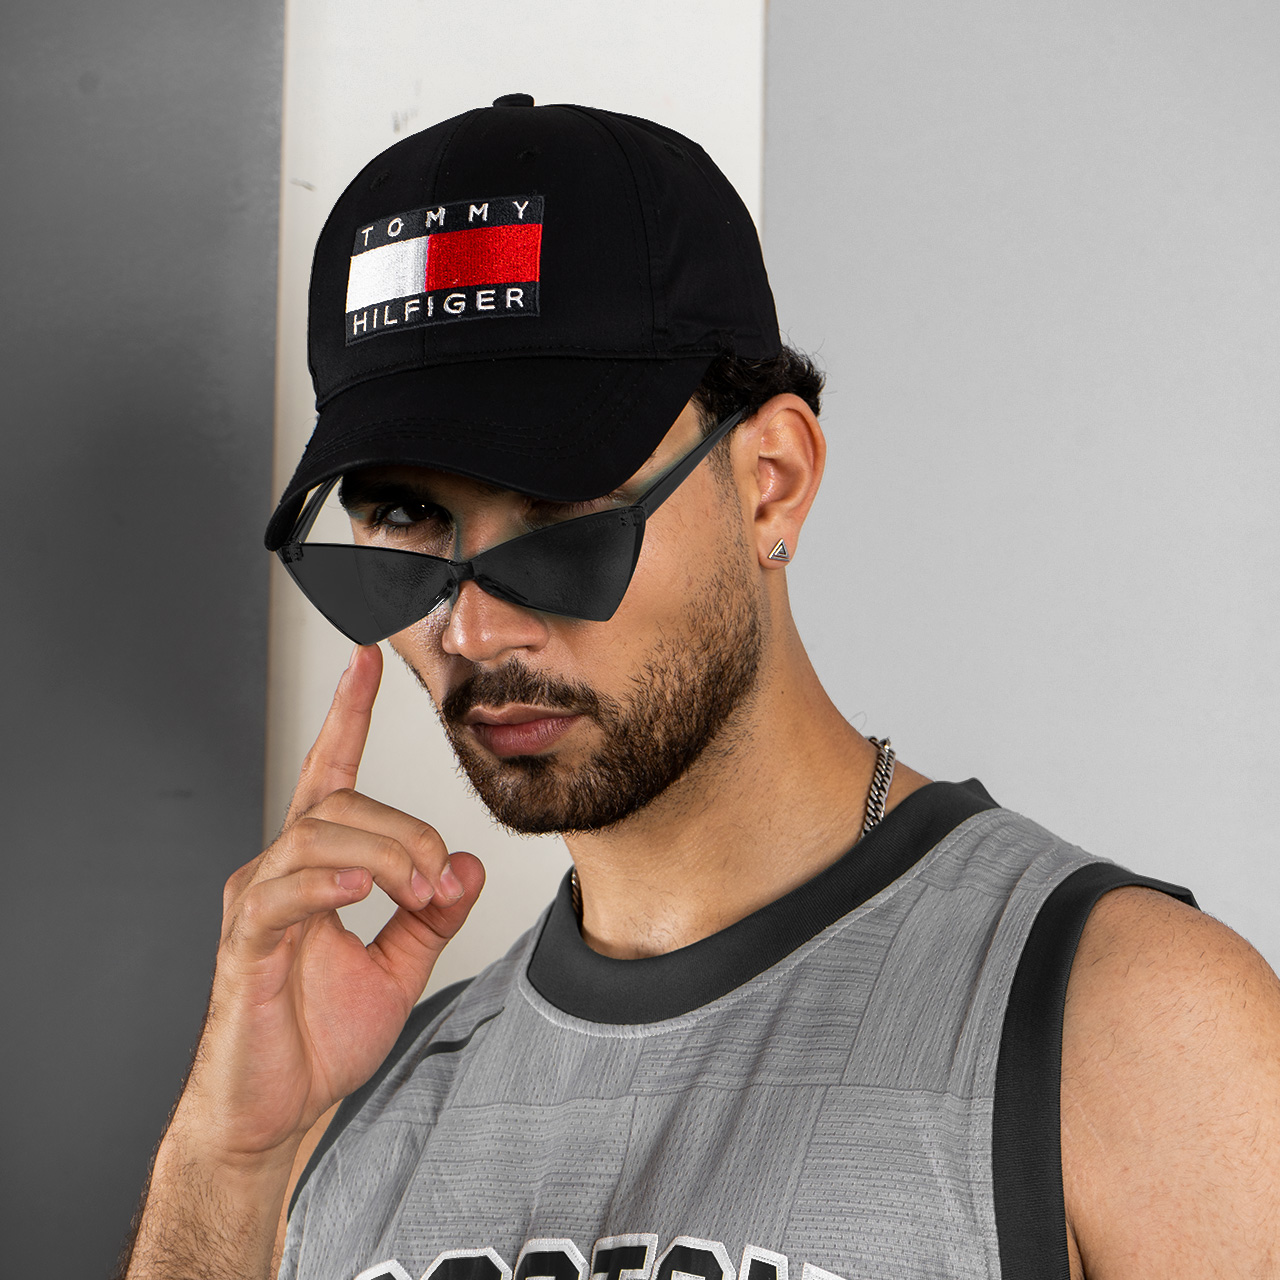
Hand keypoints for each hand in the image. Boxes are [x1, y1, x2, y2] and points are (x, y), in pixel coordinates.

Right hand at [172, 643, 483, 1166]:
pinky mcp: (244, 946)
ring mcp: (257, 906)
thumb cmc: (320, 1034)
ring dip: (384, 854)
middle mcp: (279, 871)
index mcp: (317, 867)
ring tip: (415, 894)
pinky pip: (279, 894)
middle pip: (340, 803)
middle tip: (437, 883)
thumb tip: (467, 865)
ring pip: (318, 835)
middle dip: (405, 830)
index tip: (368, 661)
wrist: (274, 1111)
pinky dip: (326, 881)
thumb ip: (434, 914)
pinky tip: (362, 887)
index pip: (330, 773)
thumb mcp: (400, 965)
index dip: (348, 714)